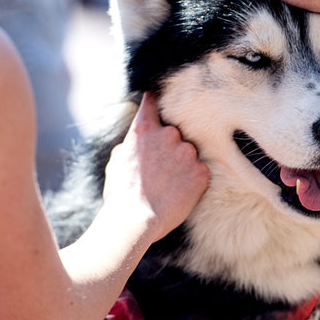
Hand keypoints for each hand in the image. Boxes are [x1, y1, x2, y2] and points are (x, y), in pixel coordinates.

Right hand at [102, 91, 209, 241]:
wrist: (135, 220)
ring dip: (182, 163)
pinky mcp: (202, 171)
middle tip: (161, 168)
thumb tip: (138, 140)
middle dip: (170, 146)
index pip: (153, 102)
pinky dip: (193, 180)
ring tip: (169, 184)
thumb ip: (133, 143)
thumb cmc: (121, 194)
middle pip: (175, 132)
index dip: (156, 101)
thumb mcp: (117, 160)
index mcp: (145, 128)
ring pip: (189, 152)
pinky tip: (179, 192)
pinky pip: (200, 170)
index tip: (159, 99)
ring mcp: (188, 152)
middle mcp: (169, 134)